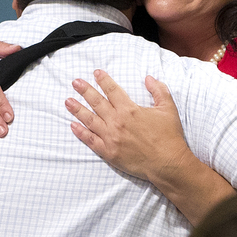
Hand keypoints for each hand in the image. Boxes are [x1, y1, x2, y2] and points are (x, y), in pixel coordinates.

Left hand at [65, 69, 188, 180]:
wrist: (168, 163)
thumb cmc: (169, 136)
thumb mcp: (168, 109)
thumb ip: (159, 90)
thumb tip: (149, 78)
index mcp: (130, 109)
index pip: (112, 90)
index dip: (103, 80)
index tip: (96, 73)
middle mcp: (117, 121)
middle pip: (97, 102)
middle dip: (85, 90)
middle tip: (75, 82)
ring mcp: (111, 137)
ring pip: (90, 120)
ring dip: (77, 109)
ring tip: (67, 101)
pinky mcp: (109, 152)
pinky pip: (90, 140)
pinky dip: (80, 133)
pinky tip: (72, 125)